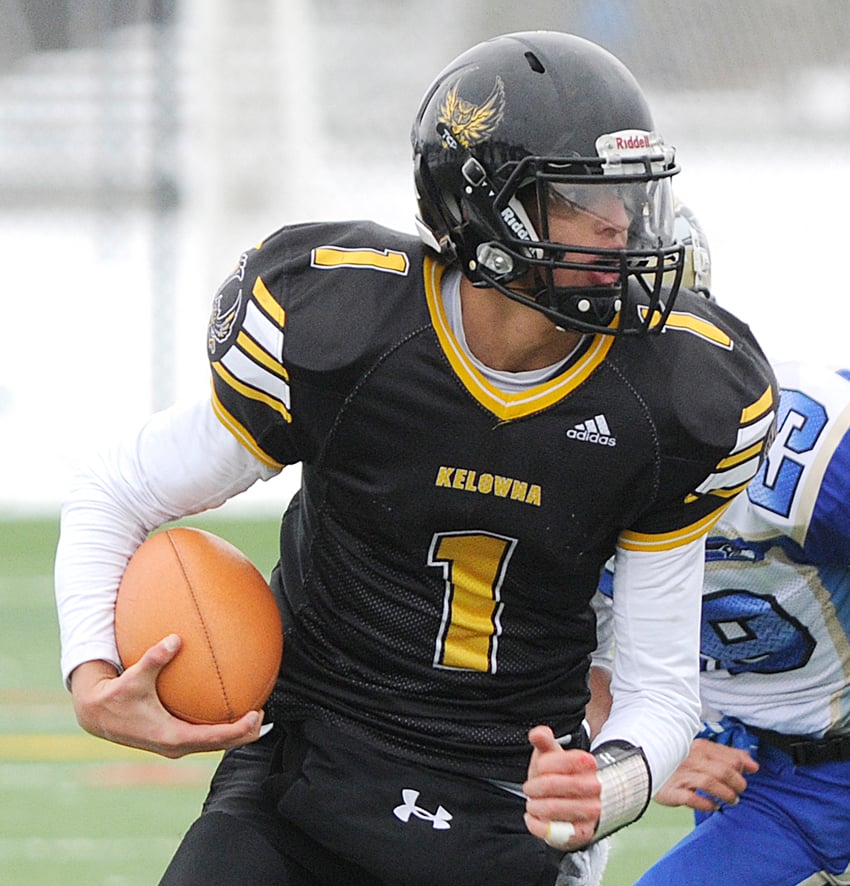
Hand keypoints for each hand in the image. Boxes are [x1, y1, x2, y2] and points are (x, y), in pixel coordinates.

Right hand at [69, 634, 264, 757]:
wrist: (98, 716)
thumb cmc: (117, 696)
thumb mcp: (135, 677)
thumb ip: (154, 659)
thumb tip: (175, 638)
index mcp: (172, 736)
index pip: (214, 738)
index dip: (239, 730)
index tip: (257, 715)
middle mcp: (176, 745)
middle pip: (220, 745)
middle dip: (244, 733)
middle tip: (264, 714)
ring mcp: (175, 744)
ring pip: (213, 743)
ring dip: (235, 732)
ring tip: (255, 713)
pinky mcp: (173, 739)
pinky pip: (204, 735)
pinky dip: (221, 726)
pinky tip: (231, 707)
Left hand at [523, 725, 600, 849]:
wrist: (570, 804)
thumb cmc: (558, 775)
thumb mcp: (551, 754)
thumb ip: (544, 741)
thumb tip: (537, 733)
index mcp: (588, 763)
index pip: (566, 760)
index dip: (546, 764)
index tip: (539, 768)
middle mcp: (594, 787)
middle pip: (557, 785)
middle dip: (536, 787)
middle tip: (528, 788)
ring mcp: (591, 811)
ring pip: (555, 808)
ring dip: (535, 806)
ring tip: (531, 804)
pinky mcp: (584, 832)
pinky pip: (557, 831)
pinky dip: (537, 826)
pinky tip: (533, 819)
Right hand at [654, 738, 758, 811]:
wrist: (644, 764)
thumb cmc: (679, 760)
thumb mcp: (703, 752)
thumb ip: (728, 756)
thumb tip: (754, 766)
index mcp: (698, 747)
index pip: (730, 758)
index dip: (741, 769)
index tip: (743, 776)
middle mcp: (690, 759)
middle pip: (724, 772)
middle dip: (738, 785)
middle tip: (738, 791)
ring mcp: (680, 775)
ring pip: (710, 784)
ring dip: (726, 795)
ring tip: (731, 800)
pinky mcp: (670, 791)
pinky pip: (692, 798)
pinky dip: (707, 804)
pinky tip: (713, 806)